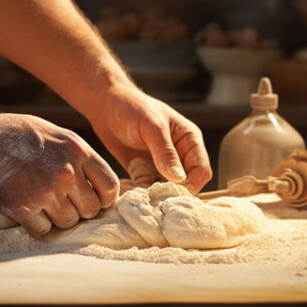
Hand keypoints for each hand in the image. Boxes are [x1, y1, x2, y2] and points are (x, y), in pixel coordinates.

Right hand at [0, 114, 118, 235]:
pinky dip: (37, 226)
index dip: (103, 198)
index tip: (90, 200)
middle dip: (77, 210)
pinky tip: (26, 211)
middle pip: (90, 210)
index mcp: (77, 150)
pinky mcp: (23, 208)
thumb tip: (94, 180)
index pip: (110, 187)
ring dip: (56, 219)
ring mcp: (46, 192)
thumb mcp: (52, 133)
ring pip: (68, 223)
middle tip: (59, 203)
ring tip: (40, 205)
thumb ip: (76, 154)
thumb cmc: (11, 134)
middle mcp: (66, 172)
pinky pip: (44, 231)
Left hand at [89, 87, 211, 193]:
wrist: (105, 105)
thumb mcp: (151, 127)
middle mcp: (178, 155)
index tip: (174, 194)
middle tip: (153, 201)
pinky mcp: (143, 171)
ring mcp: (160, 164)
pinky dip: (136, 192)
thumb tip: (179, 178)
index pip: (201, 170)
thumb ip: (165, 152)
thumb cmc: (132, 107)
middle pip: (185, 184)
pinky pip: (144, 188)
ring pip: (163, 189)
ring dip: (151, 196)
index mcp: (189, 140)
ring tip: (136, 197)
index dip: (192, 185)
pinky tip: (124, 191)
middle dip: (170, 194)